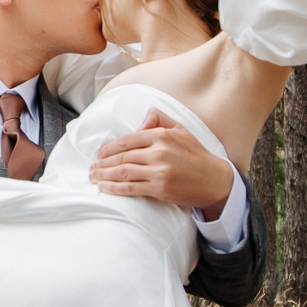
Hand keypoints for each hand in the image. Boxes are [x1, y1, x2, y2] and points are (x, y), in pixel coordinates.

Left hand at [88, 111, 236, 212]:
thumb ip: (160, 120)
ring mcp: (159, 170)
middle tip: (92, 167)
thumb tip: (143, 118)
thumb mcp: (181, 130)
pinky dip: (114, 187)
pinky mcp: (160, 187)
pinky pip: (131, 187)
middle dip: (103, 162)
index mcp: (161, 135)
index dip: (110, 148)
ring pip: (123, 171)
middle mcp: (158, 151)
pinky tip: (104, 187)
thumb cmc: (197, 155)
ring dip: (104, 174)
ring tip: (93, 176)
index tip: (99, 153)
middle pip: (122, 156)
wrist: (215, 180)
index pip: (128, 140)